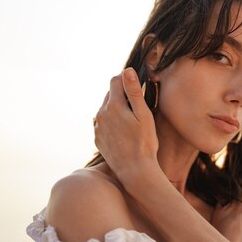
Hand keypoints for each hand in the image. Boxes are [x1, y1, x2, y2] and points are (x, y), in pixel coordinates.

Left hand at [93, 68, 159, 185]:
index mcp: (113, 106)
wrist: (135, 171)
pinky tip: (123, 132)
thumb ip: (134, 91)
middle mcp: (101, 114)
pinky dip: (112, 122)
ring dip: (116, 109)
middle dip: (122, 95)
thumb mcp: (144, 115)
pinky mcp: (97, 138)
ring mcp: (97, 127)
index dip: (126, 79)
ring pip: (106, 109)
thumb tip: (127, 70)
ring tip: (131, 121)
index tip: (136, 85)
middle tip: (137, 107)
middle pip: (110, 94)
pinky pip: (103, 123)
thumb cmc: (144, 143)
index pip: (116, 80)